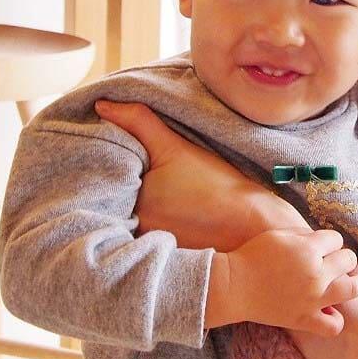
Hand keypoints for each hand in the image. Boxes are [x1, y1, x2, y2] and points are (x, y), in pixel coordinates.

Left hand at [94, 99, 307, 250]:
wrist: (256, 229)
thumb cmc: (220, 189)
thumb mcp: (179, 149)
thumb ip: (140, 123)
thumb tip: (102, 104)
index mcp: (130, 205)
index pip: (104, 174)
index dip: (112, 153)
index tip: (125, 140)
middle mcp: (131, 231)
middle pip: (116, 195)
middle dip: (123, 177)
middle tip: (147, 161)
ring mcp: (147, 246)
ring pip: (130, 212)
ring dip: (135, 197)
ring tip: (161, 182)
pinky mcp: (164, 254)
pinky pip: (146, 230)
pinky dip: (152, 215)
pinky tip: (171, 203)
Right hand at [222, 227, 357, 336]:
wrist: (233, 286)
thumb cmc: (253, 256)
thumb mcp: (280, 235)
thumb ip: (306, 235)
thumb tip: (326, 241)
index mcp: (308, 249)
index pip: (337, 239)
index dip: (330, 242)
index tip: (321, 247)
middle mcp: (315, 274)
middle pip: (348, 260)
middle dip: (342, 258)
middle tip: (332, 263)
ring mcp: (312, 299)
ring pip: (353, 289)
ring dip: (355, 284)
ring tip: (350, 283)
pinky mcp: (304, 319)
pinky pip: (334, 325)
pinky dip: (335, 319)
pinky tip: (329, 310)